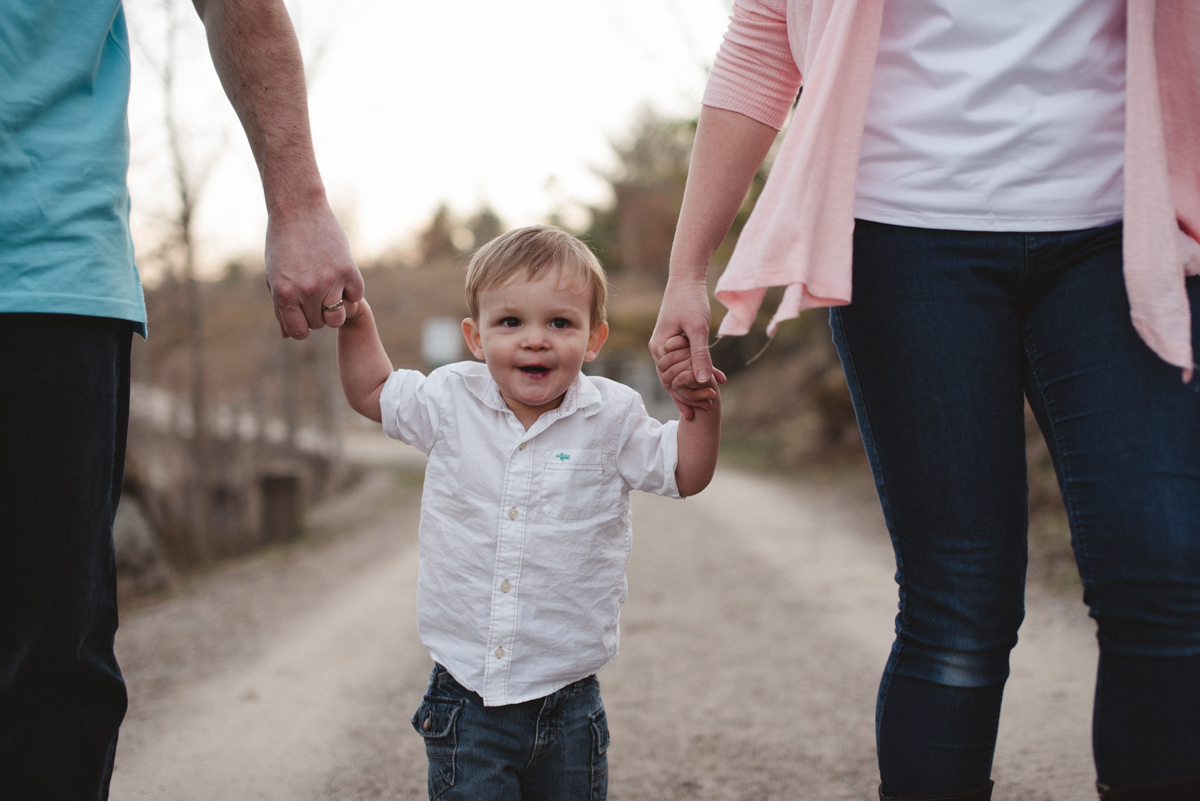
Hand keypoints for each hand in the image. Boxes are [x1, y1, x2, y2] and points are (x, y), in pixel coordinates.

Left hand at [265, 200, 363, 339]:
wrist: (299, 210)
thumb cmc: (282, 244)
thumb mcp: (274, 277)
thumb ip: (281, 308)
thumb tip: (287, 335)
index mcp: (285, 294)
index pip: (300, 332)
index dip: (302, 326)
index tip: (303, 314)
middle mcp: (308, 291)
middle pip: (319, 324)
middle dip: (316, 313)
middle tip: (313, 292)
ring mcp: (330, 281)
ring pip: (337, 317)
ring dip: (334, 309)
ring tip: (328, 292)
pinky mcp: (349, 271)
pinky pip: (355, 297)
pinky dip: (349, 291)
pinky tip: (339, 275)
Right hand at [649, 275, 713, 419]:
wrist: (685, 280)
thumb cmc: (690, 301)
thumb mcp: (698, 329)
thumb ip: (700, 355)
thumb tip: (704, 381)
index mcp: (660, 349)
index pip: (672, 380)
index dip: (690, 394)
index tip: (706, 404)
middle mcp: (658, 351)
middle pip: (672, 380)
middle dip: (691, 394)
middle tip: (709, 406)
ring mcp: (663, 347)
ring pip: (677, 373)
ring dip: (693, 385)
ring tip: (709, 400)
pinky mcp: (672, 342)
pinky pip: (682, 363)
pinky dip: (694, 372)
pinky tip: (709, 380)